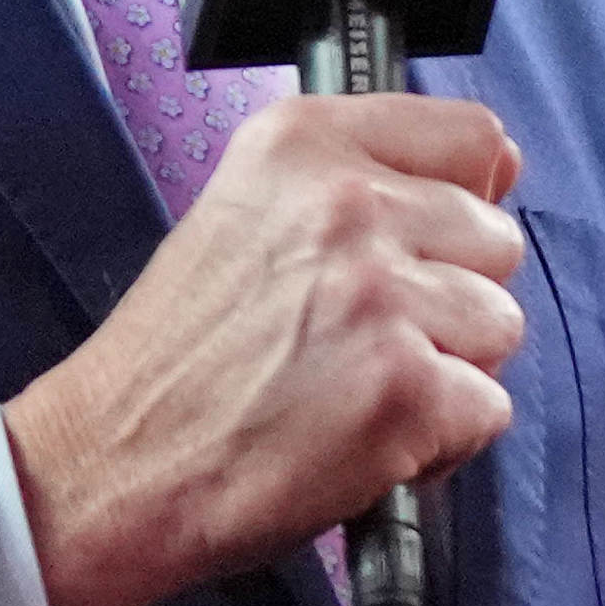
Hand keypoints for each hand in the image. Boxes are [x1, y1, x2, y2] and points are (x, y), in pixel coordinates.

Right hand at [1, 90, 527, 605]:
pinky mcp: (404, 388)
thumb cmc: (174, 358)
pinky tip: (363, 442)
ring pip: (500, 325)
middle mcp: (349, 203)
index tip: (425, 244)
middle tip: (357, 343)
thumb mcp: (247, 214)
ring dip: (447, 371)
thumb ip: (364, 178)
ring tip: (354, 393)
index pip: (471, 137)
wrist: (103, 468)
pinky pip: (488, 408)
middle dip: (447, 299)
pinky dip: (440, 442)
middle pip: (496, 240)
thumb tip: (500, 168)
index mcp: (304, 142)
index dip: (465, 200)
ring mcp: (381, 295)